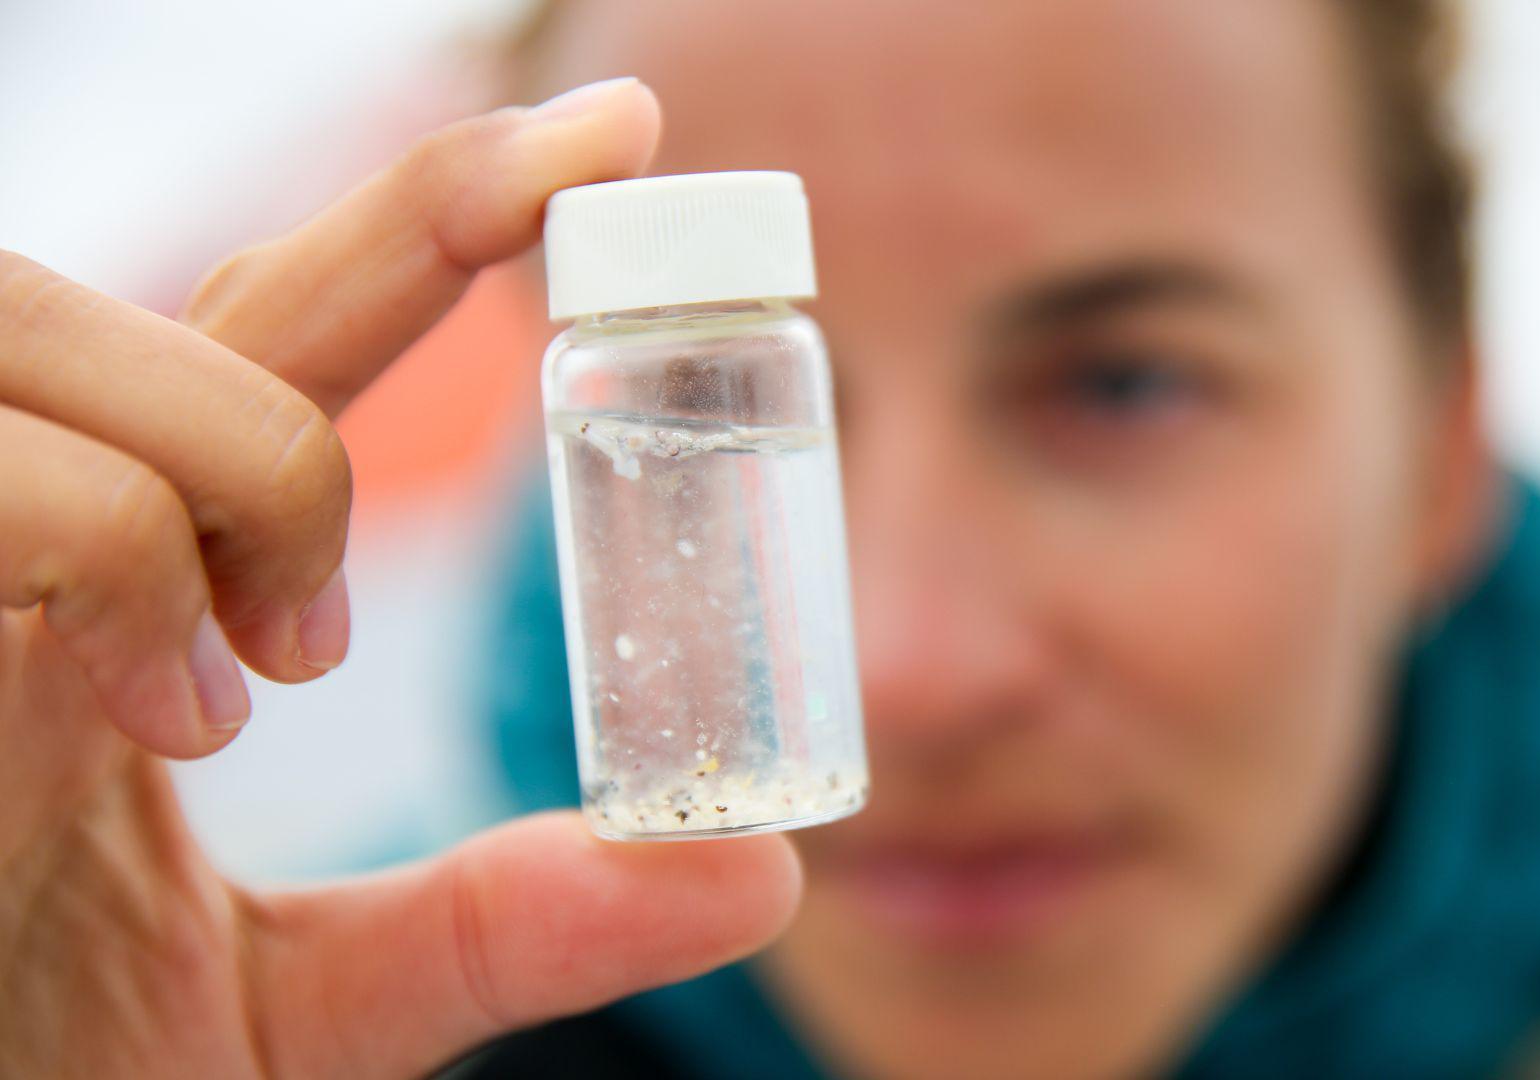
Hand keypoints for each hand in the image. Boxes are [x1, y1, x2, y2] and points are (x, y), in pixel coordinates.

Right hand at [0, 78, 800, 1078]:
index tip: (625, 136)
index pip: (284, 343)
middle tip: (568, 253)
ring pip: (61, 324)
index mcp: (142, 593)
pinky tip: (170, 712)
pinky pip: (7, 483)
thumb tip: (758, 873)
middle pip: (202, 289)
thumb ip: (503, 924)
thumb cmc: (53, 1078)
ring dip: (236, 455)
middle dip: (408, 231)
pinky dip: (115, 558)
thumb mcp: (311, 1012)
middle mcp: (26, 535)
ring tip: (284, 661)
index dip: (441, 213)